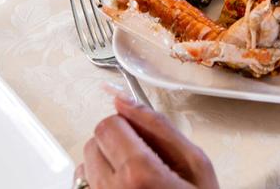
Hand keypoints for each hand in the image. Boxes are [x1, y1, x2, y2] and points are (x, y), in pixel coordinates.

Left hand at [76, 95, 218, 188]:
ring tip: (134, 179)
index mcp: (139, 174)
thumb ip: (158, 126)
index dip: (127, 125)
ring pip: (85, 164)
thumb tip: (124, 100)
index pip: (108, 124)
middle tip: (143, 158)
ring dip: (106, 163)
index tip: (143, 136)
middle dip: (116, 142)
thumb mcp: (195, 164)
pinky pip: (84, 186)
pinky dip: (100, 183)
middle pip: (94, 142)